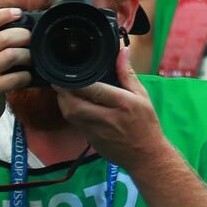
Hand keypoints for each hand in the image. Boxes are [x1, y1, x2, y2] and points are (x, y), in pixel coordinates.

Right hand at [0, 8, 32, 138]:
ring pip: (11, 55)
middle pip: (4, 37)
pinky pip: (16, 77)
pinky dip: (26, 77)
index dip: (3, 15)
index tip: (19, 13)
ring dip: (28, 57)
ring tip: (32, 61)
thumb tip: (19, 25)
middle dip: (25, 37)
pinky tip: (26, 78)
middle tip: (33, 42)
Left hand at [55, 49, 172, 173]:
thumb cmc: (146, 123)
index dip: (76, 81)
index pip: (93, 89)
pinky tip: (72, 104)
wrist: (145, 155)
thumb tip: (122, 51)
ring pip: (70, 114)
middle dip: (63, 91)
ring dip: (63, 101)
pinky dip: (69, 111)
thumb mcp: (142, 96)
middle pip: (74, 104)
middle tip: (60, 80)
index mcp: (122, 103)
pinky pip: (74, 122)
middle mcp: (107, 117)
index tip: (68, 71)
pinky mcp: (89, 139)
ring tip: (64, 90)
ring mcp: (95, 130)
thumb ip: (127, 74)